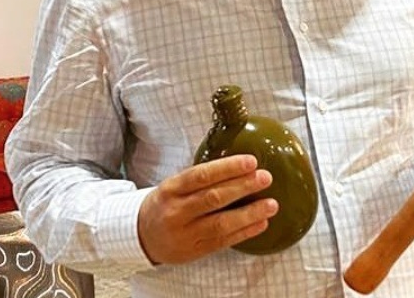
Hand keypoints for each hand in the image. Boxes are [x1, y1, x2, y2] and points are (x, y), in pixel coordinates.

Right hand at [137, 154, 278, 263]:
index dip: (227, 168)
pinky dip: (244, 232)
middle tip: (265, 178)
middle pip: (213, 198)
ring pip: (220, 223)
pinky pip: (222, 241)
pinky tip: (261, 224)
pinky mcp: (194, 251)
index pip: (201, 175)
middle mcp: (177, 211)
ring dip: (249, 213)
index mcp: (172, 189)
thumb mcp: (174, 186)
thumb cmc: (165, 205)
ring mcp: (185, 234)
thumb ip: (200, 179)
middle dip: (243, 187)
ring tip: (271, 205)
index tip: (250, 161)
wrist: (142, 236)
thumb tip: (239, 166)